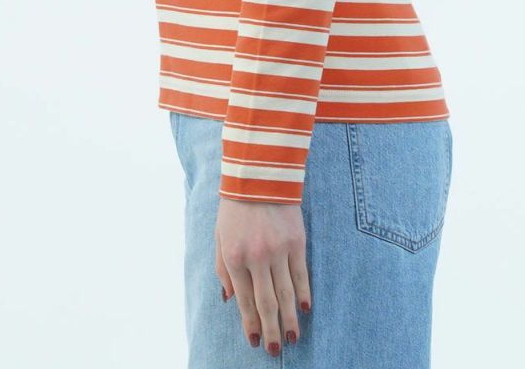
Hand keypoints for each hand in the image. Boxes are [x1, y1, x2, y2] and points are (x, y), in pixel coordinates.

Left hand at [215, 195, 310, 356]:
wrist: (259, 175)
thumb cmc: (235, 208)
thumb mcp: (220, 237)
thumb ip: (223, 269)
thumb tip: (229, 299)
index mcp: (234, 257)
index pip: (244, 300)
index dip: (250, 323)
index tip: (255, 341)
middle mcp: (257, 257)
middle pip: (266, 302)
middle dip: (270, 329)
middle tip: (274, 350)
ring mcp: (278, 249)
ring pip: (286, 292)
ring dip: (289, 318)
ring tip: (292, 338)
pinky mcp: (296, 240)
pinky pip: (301, 273)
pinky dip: (303, 292)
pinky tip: (305, 308)